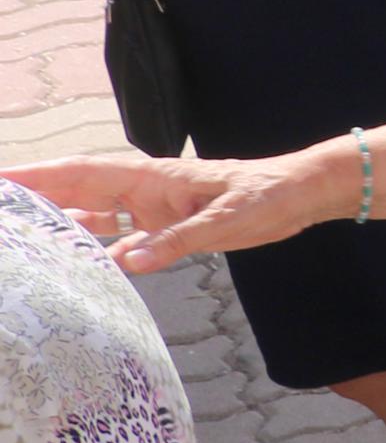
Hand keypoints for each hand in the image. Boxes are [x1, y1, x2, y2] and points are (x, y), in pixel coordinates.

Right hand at [21, 150, 325, 273]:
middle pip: (76, 193)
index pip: (80, 173)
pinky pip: (121, 241)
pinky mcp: (167, 229)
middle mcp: (142, 191)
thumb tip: (129, 262)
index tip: (1, 179)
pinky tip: (76, 269)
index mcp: (150, 177)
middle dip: (35, 199)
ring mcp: (152, 210)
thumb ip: (178, 240)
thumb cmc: (266, 195)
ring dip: (61, 226)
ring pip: (94, 218)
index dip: (37, 175)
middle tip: (1, 215)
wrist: (298, 196)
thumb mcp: (225, 218)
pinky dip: (96, 252)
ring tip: (23, 244)